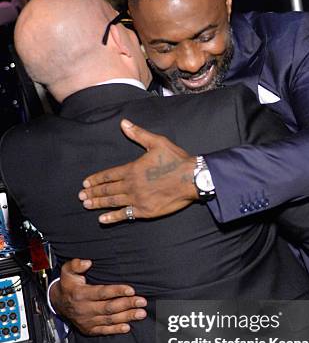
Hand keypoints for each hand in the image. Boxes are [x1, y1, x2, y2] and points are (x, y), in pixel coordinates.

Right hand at [50, 259, 146, 335]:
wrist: (58, 303)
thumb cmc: (68, 284)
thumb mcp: (67, 271)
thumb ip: (75, 265)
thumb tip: (87, 262)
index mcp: (80, 294)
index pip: (102, 293)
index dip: (117, 291)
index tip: (131, 290)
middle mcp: (84, 309)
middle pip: (109, 307)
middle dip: (127, 304)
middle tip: (142, 301)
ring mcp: (87, 321)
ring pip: (110, 319)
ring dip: (127, 317)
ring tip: (141, 313)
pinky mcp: (89, 329)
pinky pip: (104, 331)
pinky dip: (116, 330)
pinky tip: (128, 327)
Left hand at [78, 119, 197, 223]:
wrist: (192, 179)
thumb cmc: (176, 160)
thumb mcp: (157, 142)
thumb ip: (138, 134)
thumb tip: (123, 123)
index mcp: (132, 169)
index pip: (109, 175)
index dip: (96, 179)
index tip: (85, 183)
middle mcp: (132, 185)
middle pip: (108, 189)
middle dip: (93, 192)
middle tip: (81, 196)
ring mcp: (138, 199)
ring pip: (113, 202)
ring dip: (98, 203)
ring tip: (87, 205)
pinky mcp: (146, 211)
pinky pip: (125, 214)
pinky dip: (113, 217)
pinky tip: (102, 219)